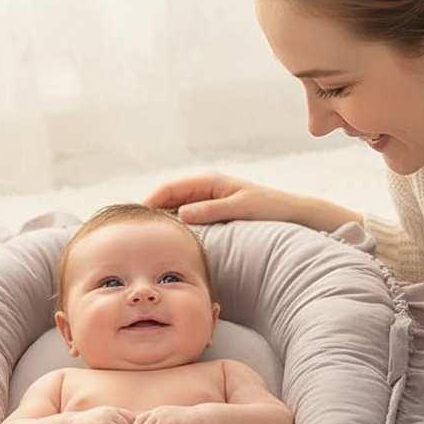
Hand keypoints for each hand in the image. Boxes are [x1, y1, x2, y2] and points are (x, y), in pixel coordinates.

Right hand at [145, 170, 360, 230]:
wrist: (292, 213)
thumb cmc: (269, 208)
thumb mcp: (240, 207)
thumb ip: (211, 209)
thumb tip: (182, 213)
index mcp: (208, 181)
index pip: (168, 189)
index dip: (148, 202)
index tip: (133, 219)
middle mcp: (205, 188)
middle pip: (167, 199)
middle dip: (150, 212)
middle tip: (131, 232)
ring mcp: (207, 200)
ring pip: (174, 210)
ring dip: (161, 221)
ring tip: (143, 240)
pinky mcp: (212, 212)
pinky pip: (186, 218)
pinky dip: (175, 227)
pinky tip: (167, 243)